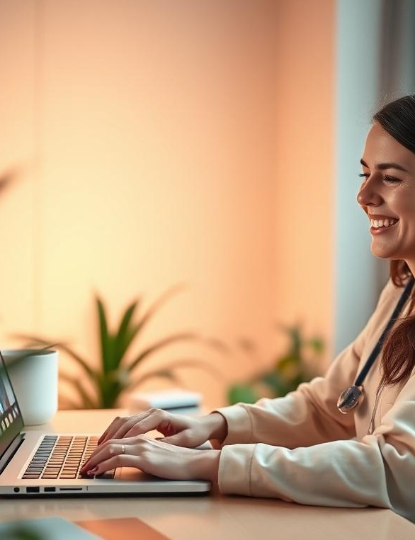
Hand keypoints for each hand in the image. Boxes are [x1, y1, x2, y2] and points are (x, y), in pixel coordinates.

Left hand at [80, 436, 220, 482]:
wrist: (194, 462)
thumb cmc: (178, 460)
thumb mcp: (157, 453)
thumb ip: (143, 452)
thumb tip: (129, 459)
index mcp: (143, 436)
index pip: (116, 438)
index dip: (101, 447)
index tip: (92, 458)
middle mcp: (140, 438)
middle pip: (110, 442)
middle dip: (94, 453)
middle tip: (84, 464)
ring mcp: (142, 447)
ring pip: (111, 448)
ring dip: (95, 458)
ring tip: (86, 468)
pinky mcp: (145, 458)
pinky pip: (119, 459)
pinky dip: (104, 464)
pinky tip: (98, 470)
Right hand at [97, 409, 226, 447]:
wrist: (202, 424)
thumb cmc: (195, 433)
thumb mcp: (185, 440)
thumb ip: (169, 442)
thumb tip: (153, 446)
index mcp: (160, 416)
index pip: (136, 428)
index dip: (122, 441)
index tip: (110, 453)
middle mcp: (151, 412)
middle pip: (125, 423)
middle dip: (110, 439)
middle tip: (97, 454)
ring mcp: (147, 413)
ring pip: (122, 421)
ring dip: (109, 434)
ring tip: (97, 449)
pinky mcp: (145, 418)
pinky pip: (125, 423)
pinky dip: (114, 431)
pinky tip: (106, 442)